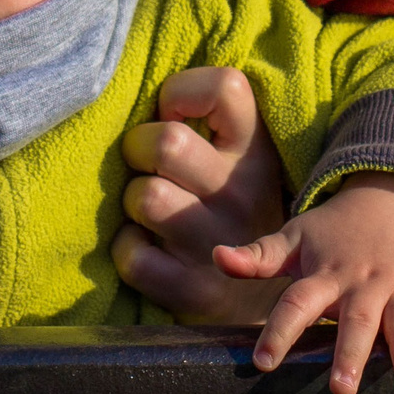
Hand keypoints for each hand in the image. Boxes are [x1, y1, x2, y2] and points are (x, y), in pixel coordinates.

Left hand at [113, 66, 291, 323]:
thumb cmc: (234, 214)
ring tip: (149, 211)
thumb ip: (213, 124)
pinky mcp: (193, 290)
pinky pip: (133, 255)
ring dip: (132, 201)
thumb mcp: (244, 164)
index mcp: (257, 153)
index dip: (181, 93)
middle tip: (146, 165)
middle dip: (137, 148)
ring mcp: (218, 244)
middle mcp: (241, 194)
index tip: (173, 115)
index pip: (226, 87)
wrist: (265, 306)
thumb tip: (147, 93)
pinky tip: (147, 248)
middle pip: (167, 142)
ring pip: (145, 196)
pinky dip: (127, 250)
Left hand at [214, 171, 393, 393]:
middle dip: (350, 353)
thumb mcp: (295, 237)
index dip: (279, 331)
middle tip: (341, 389)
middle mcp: (363, 284)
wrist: (391, 197)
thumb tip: (217, 257)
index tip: (262, 361)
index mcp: (325, 275)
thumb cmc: (333, 232)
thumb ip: (258, 255)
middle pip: (355, 320)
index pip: (297, 303)